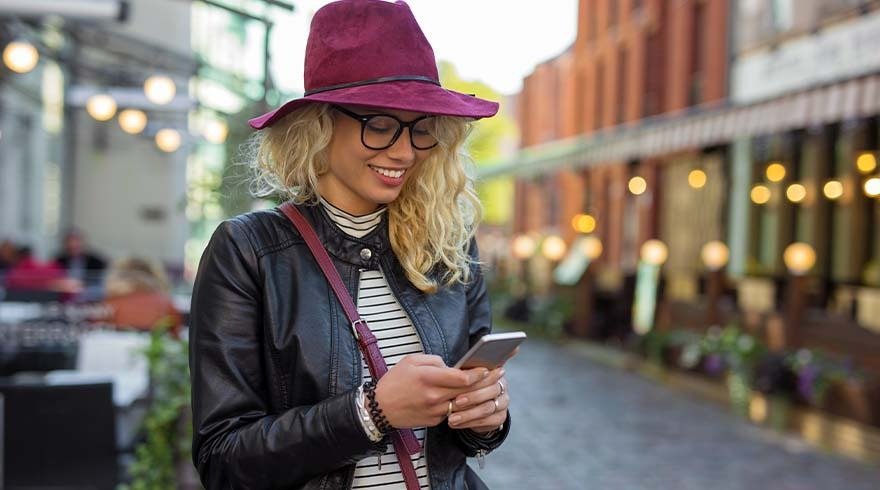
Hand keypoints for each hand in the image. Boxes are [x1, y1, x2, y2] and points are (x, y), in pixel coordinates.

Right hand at [374, 354, 488, 428]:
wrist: (379, 409)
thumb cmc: (394, 381)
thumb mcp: (411, 361)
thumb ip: (434, 361)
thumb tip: (452, 366)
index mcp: (428, 378)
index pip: (461, 378)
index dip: (478, 373)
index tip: (488, 368)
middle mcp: (434, 396)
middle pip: (467, 391)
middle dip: (485, 382)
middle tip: (499, 374)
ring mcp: (435, 411)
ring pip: (463, 403)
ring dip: (477, 395)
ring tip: (489, 386)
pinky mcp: (434, 421)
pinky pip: (452, 411)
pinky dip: (461, 404)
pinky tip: (469, 398)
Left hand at [446, 367, 508, 432]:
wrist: (474, 408)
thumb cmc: (465, 389)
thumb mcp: (462, 379)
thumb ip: (460, 374)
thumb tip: (447, 371)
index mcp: (493, 372)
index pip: (487, 374)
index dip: (474, 380)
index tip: (457, 385)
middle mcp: (501, 387)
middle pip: (491, 391)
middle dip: (472, 397)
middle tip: (456, 402)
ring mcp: (503, 403)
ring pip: (487, 408)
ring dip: (468, 414)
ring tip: (452, 418)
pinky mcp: (500, 417)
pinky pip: (487, 421)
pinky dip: (470, 423)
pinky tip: (457, 424)